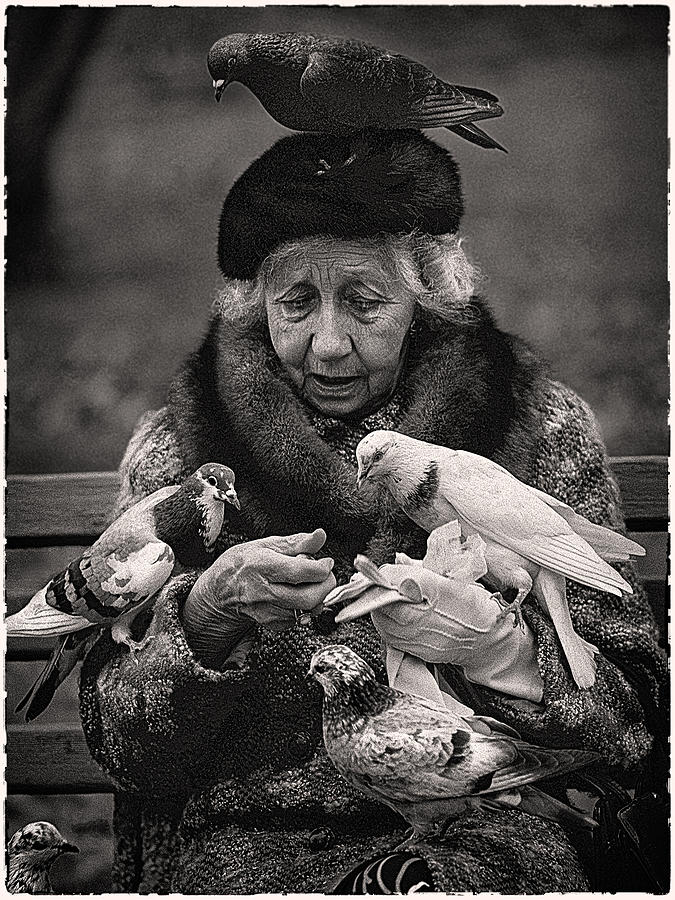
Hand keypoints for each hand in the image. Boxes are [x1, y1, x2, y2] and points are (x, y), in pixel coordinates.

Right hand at [183, 529, 335, 667]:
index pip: (302, 572)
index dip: (322, 567)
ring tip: (310, 584)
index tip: (326, 562)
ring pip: (306, 611)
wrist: (219, 591)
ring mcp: (267, 611)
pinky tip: (297, 596)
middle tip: (325, 576)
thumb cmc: (242, 564)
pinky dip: (305, 608)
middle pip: (309, 598)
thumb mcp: (267, 545)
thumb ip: (297, 542)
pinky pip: (298, 619)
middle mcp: (264, 591)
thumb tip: (320, 535)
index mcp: (263, 566)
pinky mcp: (270, 624)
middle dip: (326, 587)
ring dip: (317, 598)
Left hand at [370, 563, 543, 701]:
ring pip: (383, 621)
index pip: (398, 578)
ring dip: (381, 608)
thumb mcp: (454, 577)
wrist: (491, 641)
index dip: (388, 573)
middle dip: (380, 590)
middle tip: (382, 583)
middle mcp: (427, 616)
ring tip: (388, 599)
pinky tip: (395, 616)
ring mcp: (421, 638)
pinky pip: (390, 637)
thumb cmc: (477, 606)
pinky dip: (387, 624)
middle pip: (384, 602)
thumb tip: (399, 560)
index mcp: (439, 590)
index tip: (385, 570)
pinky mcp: (419, 652)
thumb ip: (421, 568)